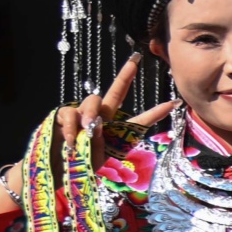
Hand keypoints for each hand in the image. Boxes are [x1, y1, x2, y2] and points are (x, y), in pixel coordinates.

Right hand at [0, 59, 166, 215]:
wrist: (57, 171)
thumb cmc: (82, 166)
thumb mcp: (101, 158)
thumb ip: (100, 140)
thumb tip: (95, 121)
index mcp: (115, 130)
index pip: (139, 119)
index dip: (156, 112)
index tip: (175, 103)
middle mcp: (101, 118)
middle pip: (116, 91)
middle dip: (126, 75)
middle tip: (136, 60)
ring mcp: (82, 115)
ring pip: (92, 101)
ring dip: (91, 114)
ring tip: (88, 131)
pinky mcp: (63, 115)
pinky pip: (70, 113)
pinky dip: (71, 126)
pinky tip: (71, 140)